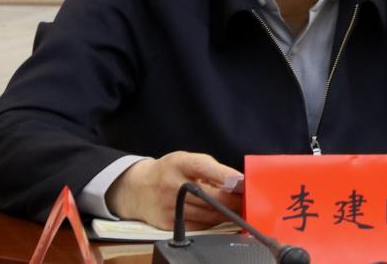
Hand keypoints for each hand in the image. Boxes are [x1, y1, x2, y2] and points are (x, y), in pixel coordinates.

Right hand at [106, 151, 243, 229]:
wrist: (139, 189)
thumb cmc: (170, 171)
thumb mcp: (186, 160)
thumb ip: (211, 169)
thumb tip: (238, 182)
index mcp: (179, 163)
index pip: (203, 167)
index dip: (224, 175)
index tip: (241, 182)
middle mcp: (172, 185)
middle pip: (210, 197)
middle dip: (233, 200)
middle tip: (248, 200)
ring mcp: (169, 207)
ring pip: (207, 214)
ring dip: (226, 212)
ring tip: (238, 208)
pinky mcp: (169, 224)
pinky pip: (199, 226)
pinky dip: (213, 222)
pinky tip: (219, 216)